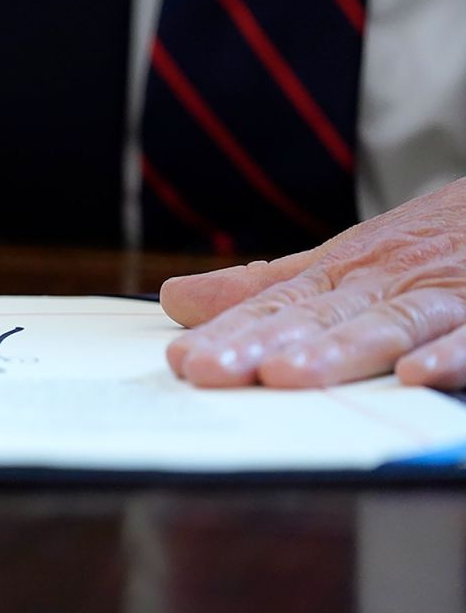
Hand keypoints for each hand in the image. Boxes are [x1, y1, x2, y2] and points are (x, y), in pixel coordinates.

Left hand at [160, 177, 465, 389]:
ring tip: (286, 375)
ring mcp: (442, 292)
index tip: (181, 361)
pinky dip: (452, 352)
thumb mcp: (344, 256)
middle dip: (260, 344)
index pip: (274, 308)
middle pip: (317, 317)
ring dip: (338, 350)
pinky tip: (418, 374)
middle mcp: (384, 280)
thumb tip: (175, 299)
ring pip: (387, 323)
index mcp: (343, 273)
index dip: (228, 334)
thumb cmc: (430, 237)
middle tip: (209, 371)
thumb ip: (264, 286)